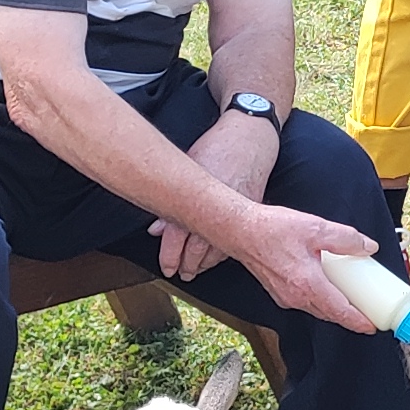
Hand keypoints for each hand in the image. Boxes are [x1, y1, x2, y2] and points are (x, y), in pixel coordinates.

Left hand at [157, 111, 279, 280]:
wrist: (251, 135)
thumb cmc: (217, 147)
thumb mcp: (189, 168)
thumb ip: (173, 199)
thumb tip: (156, 230)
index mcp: (195, 195)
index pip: (176, 236)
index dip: (170, 256)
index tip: (167, 268)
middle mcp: (215, 205)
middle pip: (197, 247)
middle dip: (188, 265)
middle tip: (181, 274)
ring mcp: (237, 209)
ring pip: (220, 247)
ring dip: (206, 262)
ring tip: (197, 270)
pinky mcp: (253, 208)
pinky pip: (238, 237)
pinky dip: (226, 250)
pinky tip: (218, 256)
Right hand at [229, 205, 386, 333]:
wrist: (239, 230)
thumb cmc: (272, 229)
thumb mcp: (315, 227)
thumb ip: (345, 239)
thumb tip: (367, 247)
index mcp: (308, 284)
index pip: (340, 312)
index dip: (359, 322)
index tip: (373, 326)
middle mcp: (296, 297)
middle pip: (330, 314)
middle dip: (350, 316)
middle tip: (368, 312)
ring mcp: (286, 297)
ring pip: (317, 309)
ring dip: (334, 308)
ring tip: (351, 299)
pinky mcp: (279, 293)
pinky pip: (305, 302)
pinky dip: (320, 300)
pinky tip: (326, 286)